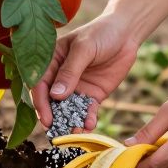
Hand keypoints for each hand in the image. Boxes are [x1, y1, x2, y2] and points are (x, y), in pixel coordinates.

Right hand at [33, 12, 140, 129]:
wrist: (127, 34)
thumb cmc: (101, 33)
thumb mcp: (84, 48)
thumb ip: (70, 71)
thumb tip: (55, 95)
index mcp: (51, 61)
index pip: (40, 84)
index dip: (40, 102)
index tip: (46, 118)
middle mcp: (60, 77)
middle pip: (51, 101)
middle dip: (53, 117)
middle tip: (57, 132)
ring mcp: (76, 87)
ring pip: (68, 109)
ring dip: (70, 121)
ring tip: (75, 133)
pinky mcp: (92, 95)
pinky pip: (87, 110)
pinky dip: (87, 119)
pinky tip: (90, 125)